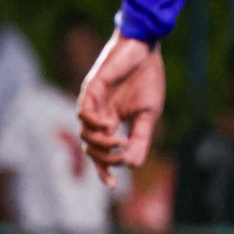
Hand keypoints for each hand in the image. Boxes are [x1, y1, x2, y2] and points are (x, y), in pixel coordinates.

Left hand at [77, 30, 163, 188]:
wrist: (145, 48)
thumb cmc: (147, 77)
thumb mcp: (149, 114)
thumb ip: (141, 138)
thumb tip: (134, 164)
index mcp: (110, 123)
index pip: (100, 153)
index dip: (104, 170)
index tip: (113, 186)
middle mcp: (97, 116)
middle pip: (90, 148)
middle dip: (104, 159)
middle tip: (120, 157)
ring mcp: (91, 103)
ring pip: (85, 134)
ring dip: (101, 143)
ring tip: (119, 141)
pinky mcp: (90, 89)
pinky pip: (84, 113)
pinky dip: (95, 124)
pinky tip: (110, 124)